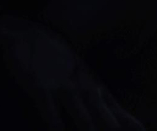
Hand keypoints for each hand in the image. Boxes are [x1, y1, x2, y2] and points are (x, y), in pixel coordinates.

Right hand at [0, 13, 143, 130]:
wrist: (27, 35)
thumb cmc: (57, 58)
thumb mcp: (83, 75)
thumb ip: (101, 100)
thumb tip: (127, 120)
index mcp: (95, 85)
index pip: (117, 110)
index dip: (129, 123)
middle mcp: (84, 88)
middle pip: (104, 118)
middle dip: (111, 129)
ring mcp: (64, 89)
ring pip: (84, 120)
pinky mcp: (42, 91)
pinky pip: (52, 118)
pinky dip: (57, 130)